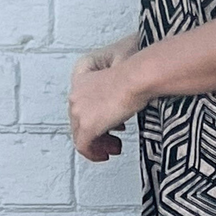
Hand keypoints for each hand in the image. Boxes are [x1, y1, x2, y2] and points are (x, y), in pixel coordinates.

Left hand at [68, 30, 140, 161]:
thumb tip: (130, 76)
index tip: (109, 117)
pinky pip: (83, 146)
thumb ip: (120, 70)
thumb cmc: (137, 66)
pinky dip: (93, 153)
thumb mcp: (124, 60)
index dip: (94, 109)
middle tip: (114, 137)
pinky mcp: (87, 126)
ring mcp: (79, 110)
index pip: (81, 97)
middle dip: (99, 129)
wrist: (139, 76)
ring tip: (113, 148)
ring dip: (98, 142)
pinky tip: (105, 155)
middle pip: (80, 117)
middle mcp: (75, 92)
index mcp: (81, 73)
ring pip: (81, 133)